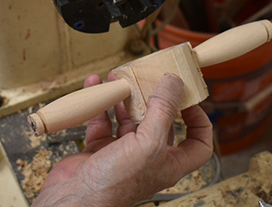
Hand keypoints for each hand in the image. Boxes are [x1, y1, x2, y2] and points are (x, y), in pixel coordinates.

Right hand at [32, 72, 212, 206]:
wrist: (73, 200)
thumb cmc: (114, 185)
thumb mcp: (149, 143)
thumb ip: (163, 110)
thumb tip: (174, 81)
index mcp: (168, 162)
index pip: (197, 143)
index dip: (199, 121)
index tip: (188, 100)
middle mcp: (148, 156)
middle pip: (159, 121)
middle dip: (153, 97)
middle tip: (149, 77)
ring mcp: (123, 152)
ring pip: (129, 117)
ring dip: (125, 96)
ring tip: (119, 77)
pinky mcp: (101, 148)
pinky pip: (103, 119)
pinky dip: (101, 102)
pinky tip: (97, 85)